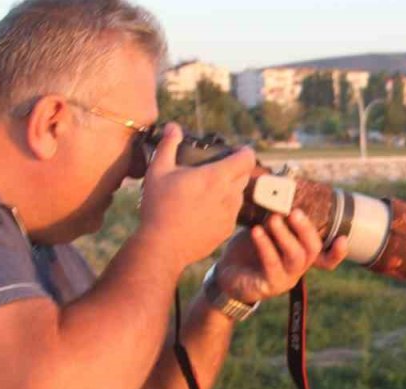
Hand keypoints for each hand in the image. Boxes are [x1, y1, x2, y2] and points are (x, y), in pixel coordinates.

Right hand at [137, 123, 256, 270]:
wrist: (163, 246)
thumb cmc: (159, 206)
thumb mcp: (158, 171)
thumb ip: (168, 145)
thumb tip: (172, 126)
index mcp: (217, 177)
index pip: (247, 158)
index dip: (245, 151)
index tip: (236, 150)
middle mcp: (230, 195)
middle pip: (245, 175)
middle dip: (236, 169)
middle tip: (218, 168)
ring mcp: (230, 215)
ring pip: (238, 195)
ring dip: (229, 189)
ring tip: (209, 190)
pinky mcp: (227, 230)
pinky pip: (231, 214)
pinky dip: (223, 208)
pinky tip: (204, 211)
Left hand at [212, 209, 349, 303]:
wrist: (225, 273)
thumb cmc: (248, 248)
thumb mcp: (264, 229)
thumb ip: (277, 215)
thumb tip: (280, 185)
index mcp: (301, 255)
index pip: (326, 257)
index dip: (337, 251)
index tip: (342, 238)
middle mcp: (297, 268)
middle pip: (312, 250)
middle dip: (306, 230)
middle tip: (294, 212)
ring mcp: (285, 278)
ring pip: (296, 257)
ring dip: (285, 236)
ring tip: (273, 219)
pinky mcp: (269, 285)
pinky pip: (272, 265)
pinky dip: (265, 246)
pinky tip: (257, 232)